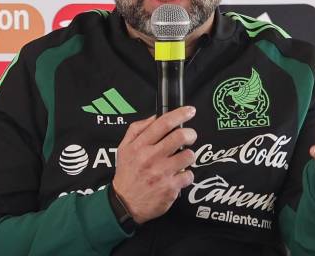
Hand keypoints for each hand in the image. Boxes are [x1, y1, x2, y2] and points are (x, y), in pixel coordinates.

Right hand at [112, 106, 197, 223]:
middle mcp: (151, 157)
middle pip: (180, 137)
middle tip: (190, 137)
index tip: (190, 110)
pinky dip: (186, 175)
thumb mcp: (124, 147)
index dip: (180, 114)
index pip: (163, 123)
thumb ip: (137, 129)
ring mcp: (162, 173)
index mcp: (140, 146)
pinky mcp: (171, 188)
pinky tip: (178, 176)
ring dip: (189, 155)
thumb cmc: (127, 173)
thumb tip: (155, 117)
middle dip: (191, 134)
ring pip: (189, 155)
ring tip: (182, 159)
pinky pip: (189, 175)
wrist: (125, 203)